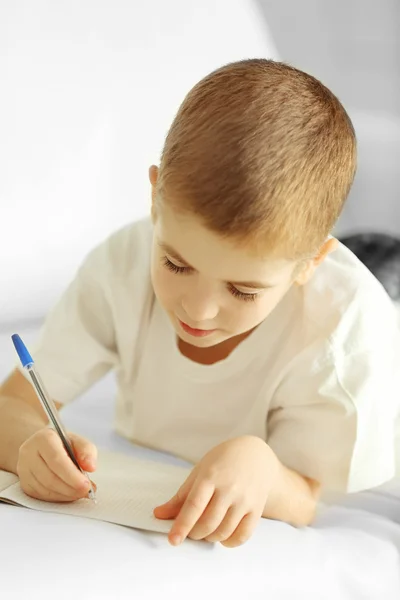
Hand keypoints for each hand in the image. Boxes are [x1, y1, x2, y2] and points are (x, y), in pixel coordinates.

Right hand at [17, 428, 96, 502]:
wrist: (43, 448)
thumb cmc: (62, 444)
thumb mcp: (77, 441)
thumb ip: (87, 451)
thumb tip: (91, 467)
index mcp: (43, 438)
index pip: (56, 459)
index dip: (71, 475)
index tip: (86, 484)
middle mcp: (29, 453)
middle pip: (50, 477)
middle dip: (71, 488)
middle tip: (87, 491)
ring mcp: (24, 470)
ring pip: (46, 489)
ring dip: (66, 494)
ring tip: (80, 492)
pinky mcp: (24, 484)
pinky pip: (42, 496)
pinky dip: (59, 498)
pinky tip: (69, 493)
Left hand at [154, 435, 278, 547]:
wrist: (255, 455)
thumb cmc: (223, 462)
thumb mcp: (200, 471)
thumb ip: (181, 495)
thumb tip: (159, 514)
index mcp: (211, 476)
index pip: (194, 505)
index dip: (182, 525)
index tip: (173, 540)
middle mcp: (229, 488)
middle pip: (208, 522)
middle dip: (194, 533)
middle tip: (190, 531)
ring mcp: (245, 499)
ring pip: (224, 531)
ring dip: (210, 538)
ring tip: (205, 531)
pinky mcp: (256, 509)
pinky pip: (242, 535)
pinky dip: (229, 542)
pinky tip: (222, 536)